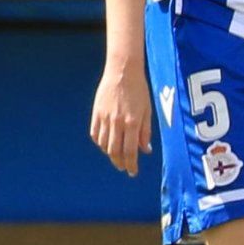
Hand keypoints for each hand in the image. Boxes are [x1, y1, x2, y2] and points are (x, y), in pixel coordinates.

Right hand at [88, 54, 153, 176]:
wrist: (122, 72)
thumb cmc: (139, 90)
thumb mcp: (147, 111)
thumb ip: (146, 132)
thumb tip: (145, 150)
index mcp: (132, 123)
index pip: (130, 151)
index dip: (131, 165)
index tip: (132, 172)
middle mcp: (117, 122)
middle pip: (115, 151)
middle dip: (120, 163)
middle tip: (124, 167)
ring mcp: (105, 118)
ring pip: (104, 145)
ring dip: (110, 154)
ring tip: (116, 156)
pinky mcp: (96, 113)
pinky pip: (95, 134)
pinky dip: (100, 142)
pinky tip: (106, 144)